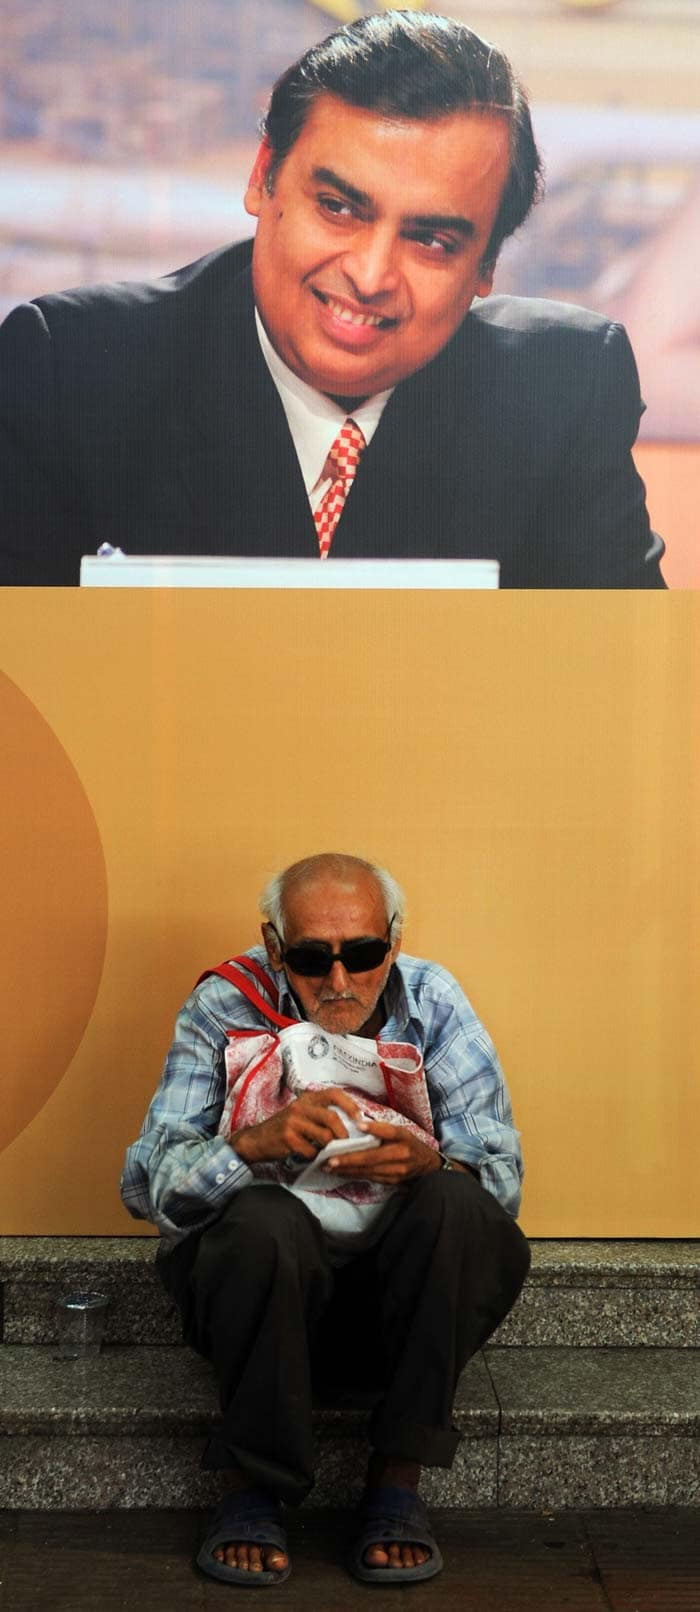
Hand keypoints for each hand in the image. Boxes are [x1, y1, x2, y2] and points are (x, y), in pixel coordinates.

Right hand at [230, 1086, 359, 1164]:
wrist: (256, 1140)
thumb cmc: (284, 1129)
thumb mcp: (301, 1114)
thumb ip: (321, 1115)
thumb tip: (350, 1124)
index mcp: (307, 1099)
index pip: (334, 1094)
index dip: (350, 1105)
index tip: (359, 1118)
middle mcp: (300, 1107)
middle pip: (332, 1118)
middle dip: (342, 1134)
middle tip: (344, 1143)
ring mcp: (293, 1122)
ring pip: (324, 1136)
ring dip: (328, 1148)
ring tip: (324, 1151)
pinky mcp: (288, 1137)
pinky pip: (311, 1150)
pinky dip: (313, 1156)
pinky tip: (308, 1155)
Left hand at [323, 1118, 440, 1183]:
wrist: (427, 1166)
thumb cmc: (410, 1144)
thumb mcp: (401, 1131)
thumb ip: (382, 1128)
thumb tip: (360, 1124)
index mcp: (402, 1140)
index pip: (385, 1135)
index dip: (369, 1135)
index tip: (353, 1132)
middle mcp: (399, 1157)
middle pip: (370, 1159)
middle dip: (347, 1161)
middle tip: (328, 1161)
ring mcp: (395, 1172)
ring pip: (367, 1171)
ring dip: (347, 1170)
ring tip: (329, 1168)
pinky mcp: (391, 1182)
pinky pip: (370, 1178)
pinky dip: (354, 1175)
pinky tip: (342, 1172)